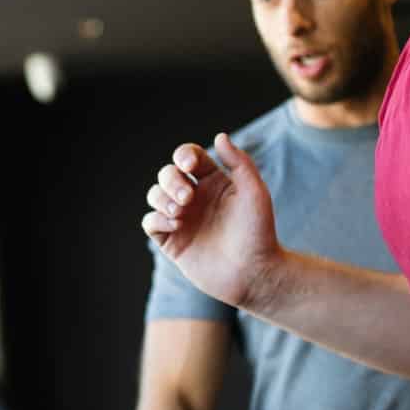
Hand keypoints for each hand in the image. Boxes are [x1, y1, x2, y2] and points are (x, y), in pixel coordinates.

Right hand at [141, 133, 281, 311]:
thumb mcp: (255, 192)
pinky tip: (175, 226)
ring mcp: (182, 220)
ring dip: (161, 198)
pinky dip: (157, 219)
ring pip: (155, 195)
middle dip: (171, 180)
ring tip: (179, 212)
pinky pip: (151, 222)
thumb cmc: (259, 232)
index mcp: (214, 182)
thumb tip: (219, 136)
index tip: (189, 166)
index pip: (189, 157)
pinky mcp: (173, 242)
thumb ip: (239, 162)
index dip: (184, 155)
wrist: (254, 273)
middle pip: (167, 174)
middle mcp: (195, 198)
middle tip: (186, 197)